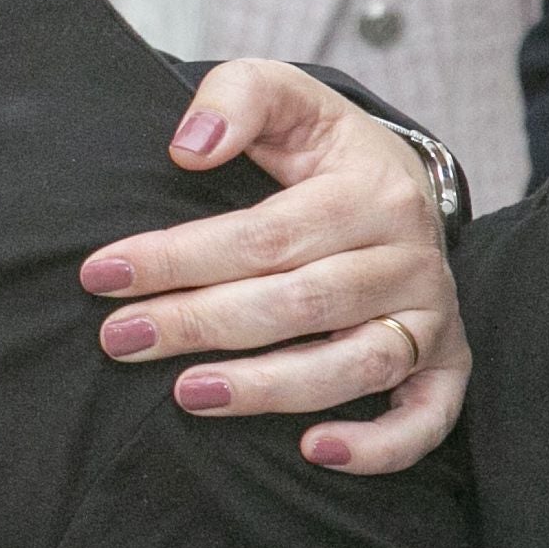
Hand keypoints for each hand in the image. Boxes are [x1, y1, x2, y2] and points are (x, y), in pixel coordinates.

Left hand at [78, 59, 463, 472]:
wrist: (400, 182)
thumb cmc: (322, 147)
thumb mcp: (283, 94)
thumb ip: (236, 97)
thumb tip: (190, 147)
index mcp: (370, 191)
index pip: (263, 235)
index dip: (179, 257)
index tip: (102, 274)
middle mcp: (411, 257)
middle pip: (299, 302)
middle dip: (199, 324)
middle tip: (120, 339)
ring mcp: (432, 315)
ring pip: (355, 364)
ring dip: (270, 389)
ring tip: (186, 395)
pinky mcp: (446, 361)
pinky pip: (428, 416)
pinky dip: (381, 444)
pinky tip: (315, 452)